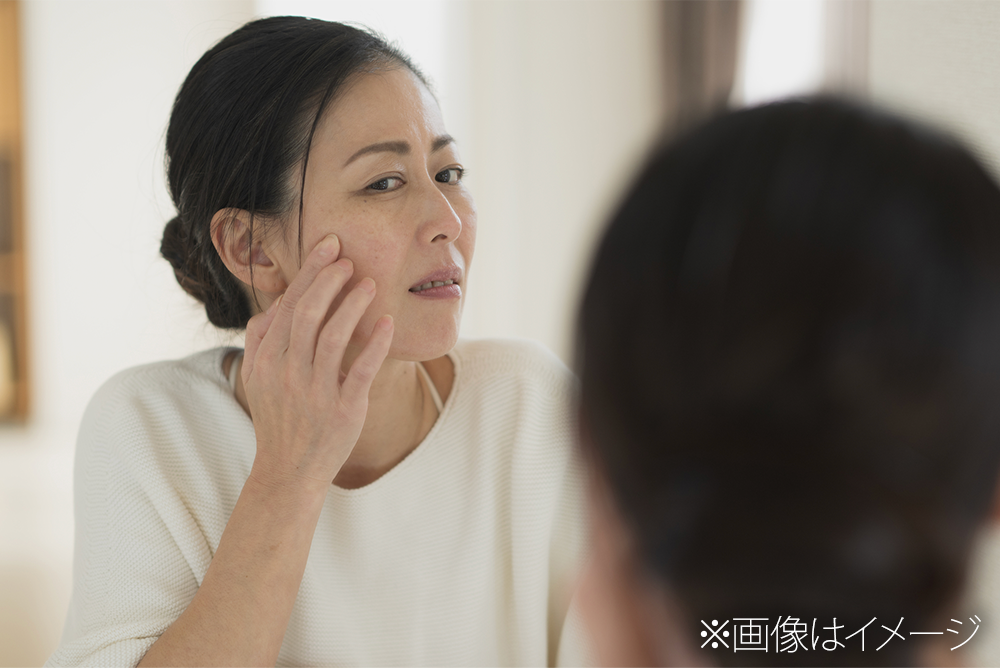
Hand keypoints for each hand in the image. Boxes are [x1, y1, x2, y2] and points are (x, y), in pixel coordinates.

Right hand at [241, 233, 393, 490]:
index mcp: (267, 360)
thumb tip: (273, 307)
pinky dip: (375, 344)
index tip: (329, 248)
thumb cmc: (278, 419)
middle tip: (349, 259)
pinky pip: (361, 369)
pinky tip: (387, 323)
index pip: (289, 305)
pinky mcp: (342, 409)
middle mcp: (288, 372)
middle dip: (329, 280)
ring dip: (353, 304)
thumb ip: (260, 342)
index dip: (310, 273)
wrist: (288, 471)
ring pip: (334, 336)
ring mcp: (315, 391)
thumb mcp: (257, 380)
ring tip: (370, 284)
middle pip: (308, 313)